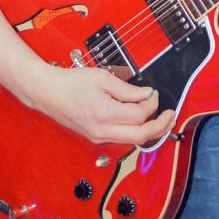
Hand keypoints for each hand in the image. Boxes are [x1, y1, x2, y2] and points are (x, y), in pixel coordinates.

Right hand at [26, 62, 175, 144]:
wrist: (48, 93)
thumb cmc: (72, 82)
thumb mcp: (102, 78)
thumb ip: (126, 89)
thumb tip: (147, 95)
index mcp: (103, 114)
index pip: (139, 116)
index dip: (152, 104)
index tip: (155, 92)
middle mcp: (102, 131)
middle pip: (140, 136)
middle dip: (160, 127)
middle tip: (171, 115)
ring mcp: (98, 137)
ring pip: (132, 140)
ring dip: (149, 130)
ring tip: (160, 118)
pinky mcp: (95, 138)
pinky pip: (121, 138)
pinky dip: (135, 130)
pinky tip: (140, 120)